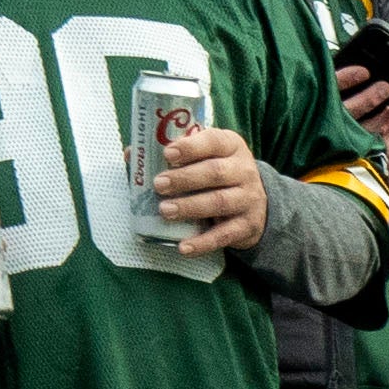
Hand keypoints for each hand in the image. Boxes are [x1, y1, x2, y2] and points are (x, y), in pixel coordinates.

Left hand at [151, 120, 267, 260]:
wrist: (257, 204)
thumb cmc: (220, 174)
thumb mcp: (205, 156)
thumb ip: (174, 154)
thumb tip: (130, 154)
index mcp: (231, 146)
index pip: (213, 141)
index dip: (190, 147)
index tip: (167, 154)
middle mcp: (244, 170)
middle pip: (215, 172)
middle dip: (185, 179)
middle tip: (158, 184)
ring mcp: (248, 199)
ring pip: (219, 203)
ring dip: (190, 207)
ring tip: (165, 211)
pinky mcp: (247, 226)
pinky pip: (224, 236)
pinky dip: (203, 242)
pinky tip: (184, 247)